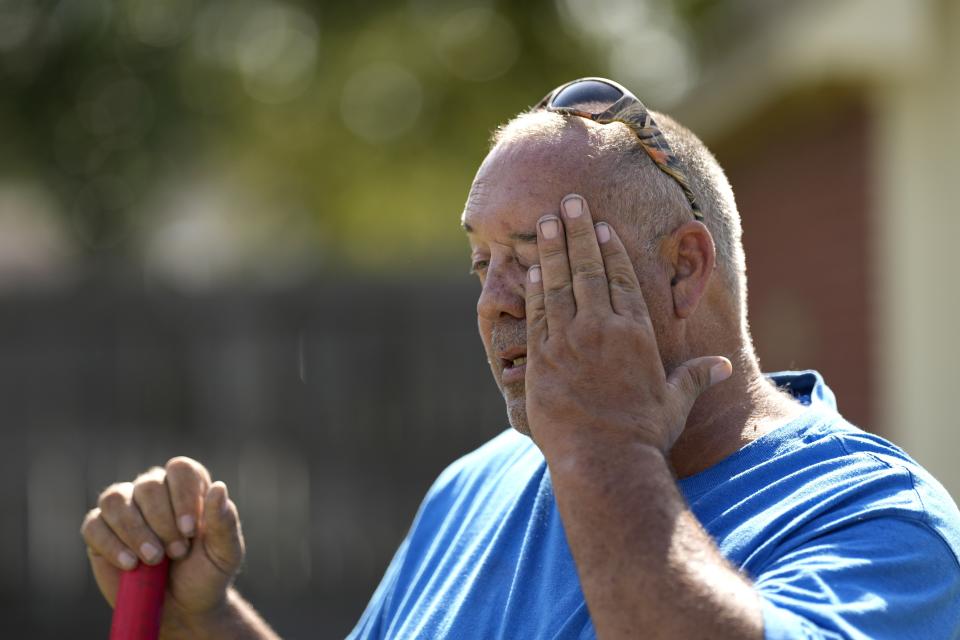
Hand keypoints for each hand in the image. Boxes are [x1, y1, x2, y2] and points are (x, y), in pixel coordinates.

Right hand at [80, 457, 243, 628]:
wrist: (183, 607)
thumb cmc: (207, 572)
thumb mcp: (225, 551)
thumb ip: (224, 521)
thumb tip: (219, 486)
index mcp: (188, 487)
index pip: (179, 469)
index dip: (183, 497)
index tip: (190, 531)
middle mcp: (155, 490)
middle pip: (148, 485)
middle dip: (162, 523)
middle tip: (177, 552)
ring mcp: (125, 509)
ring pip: (116, 499)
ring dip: (134, 531)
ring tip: (153, 559)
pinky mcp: (99, 532)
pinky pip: (94, 525)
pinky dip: (111, 545)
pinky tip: (130, 564)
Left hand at [523, 194, 730, 458]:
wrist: (604, 461)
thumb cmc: (644, 434)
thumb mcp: (676, 402)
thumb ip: (696, 378)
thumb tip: (722, 367)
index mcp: (635, 333)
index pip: (621, 279)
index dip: (610, 248)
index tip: (602, 224)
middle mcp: (601, 328)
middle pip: (588, 269)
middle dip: (578, 232)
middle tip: (568, 201)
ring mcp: (568, 341)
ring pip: (558, 284)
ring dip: (551, 250)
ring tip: (543, 221)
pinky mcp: (541, 359)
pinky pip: (537, 314)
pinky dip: (534, 289)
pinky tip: (531, 269)